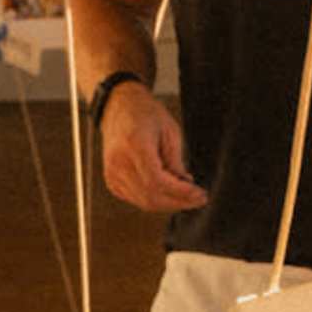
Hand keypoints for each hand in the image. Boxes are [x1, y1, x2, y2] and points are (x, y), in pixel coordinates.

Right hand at [98, 88, 205, 213]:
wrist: (119, 108)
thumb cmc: (146, 114)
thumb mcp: (170, 131)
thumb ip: (176, 161)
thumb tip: (185, 185)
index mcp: (134, 145)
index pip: (157, 182)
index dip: (181, 193)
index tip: (200, 195)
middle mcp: (119, 163)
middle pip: (150, 196)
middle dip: (178, 202)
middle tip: (198, 199)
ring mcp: (112, 174)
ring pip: (143, 202)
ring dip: (168, 204)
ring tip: (188, 196)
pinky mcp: (111, 180)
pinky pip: (136, 199)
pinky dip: (155, 200)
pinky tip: (169, 193)